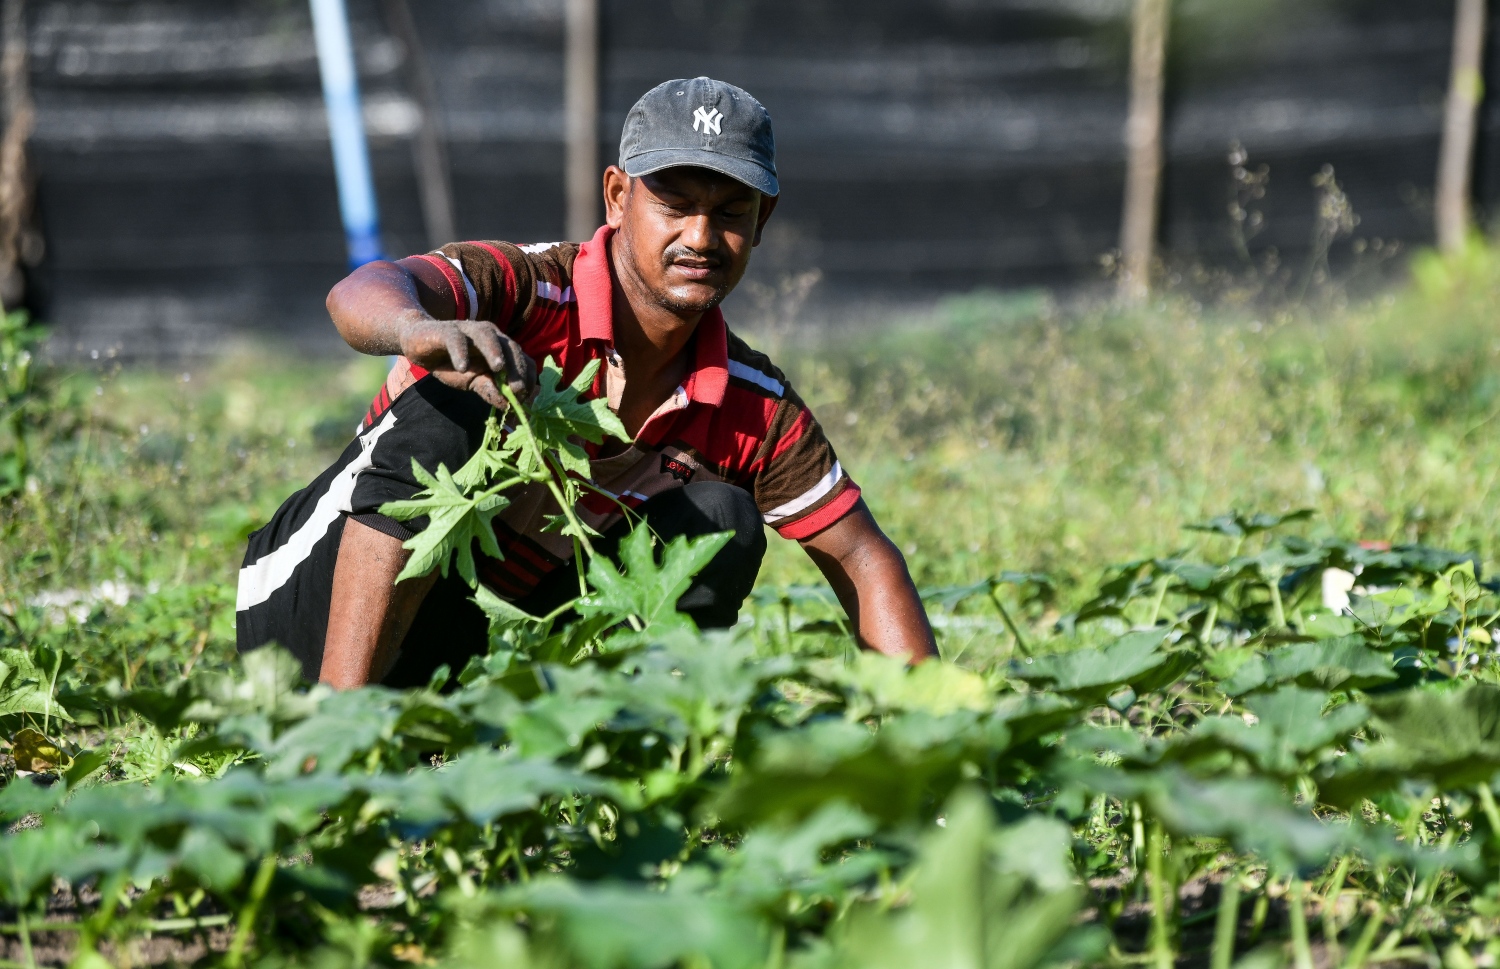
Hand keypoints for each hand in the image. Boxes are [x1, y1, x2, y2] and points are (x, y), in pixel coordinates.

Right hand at [398, 315, 536, 406]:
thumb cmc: (450, 363)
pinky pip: (456, 338)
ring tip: (498, 368)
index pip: (523, 360)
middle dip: (517, 368)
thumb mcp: (472, 382)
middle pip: (510, 347)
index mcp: (501, 348)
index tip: (527, 398)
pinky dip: (461, 352)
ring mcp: (469, 330)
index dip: (528, 378)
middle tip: (519, 389)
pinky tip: (462, 367)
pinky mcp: (447, 330)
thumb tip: (507, 406)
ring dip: (494, 352)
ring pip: (487, 335)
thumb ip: (490, 390)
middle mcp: (490, 335)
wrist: (419, 344)